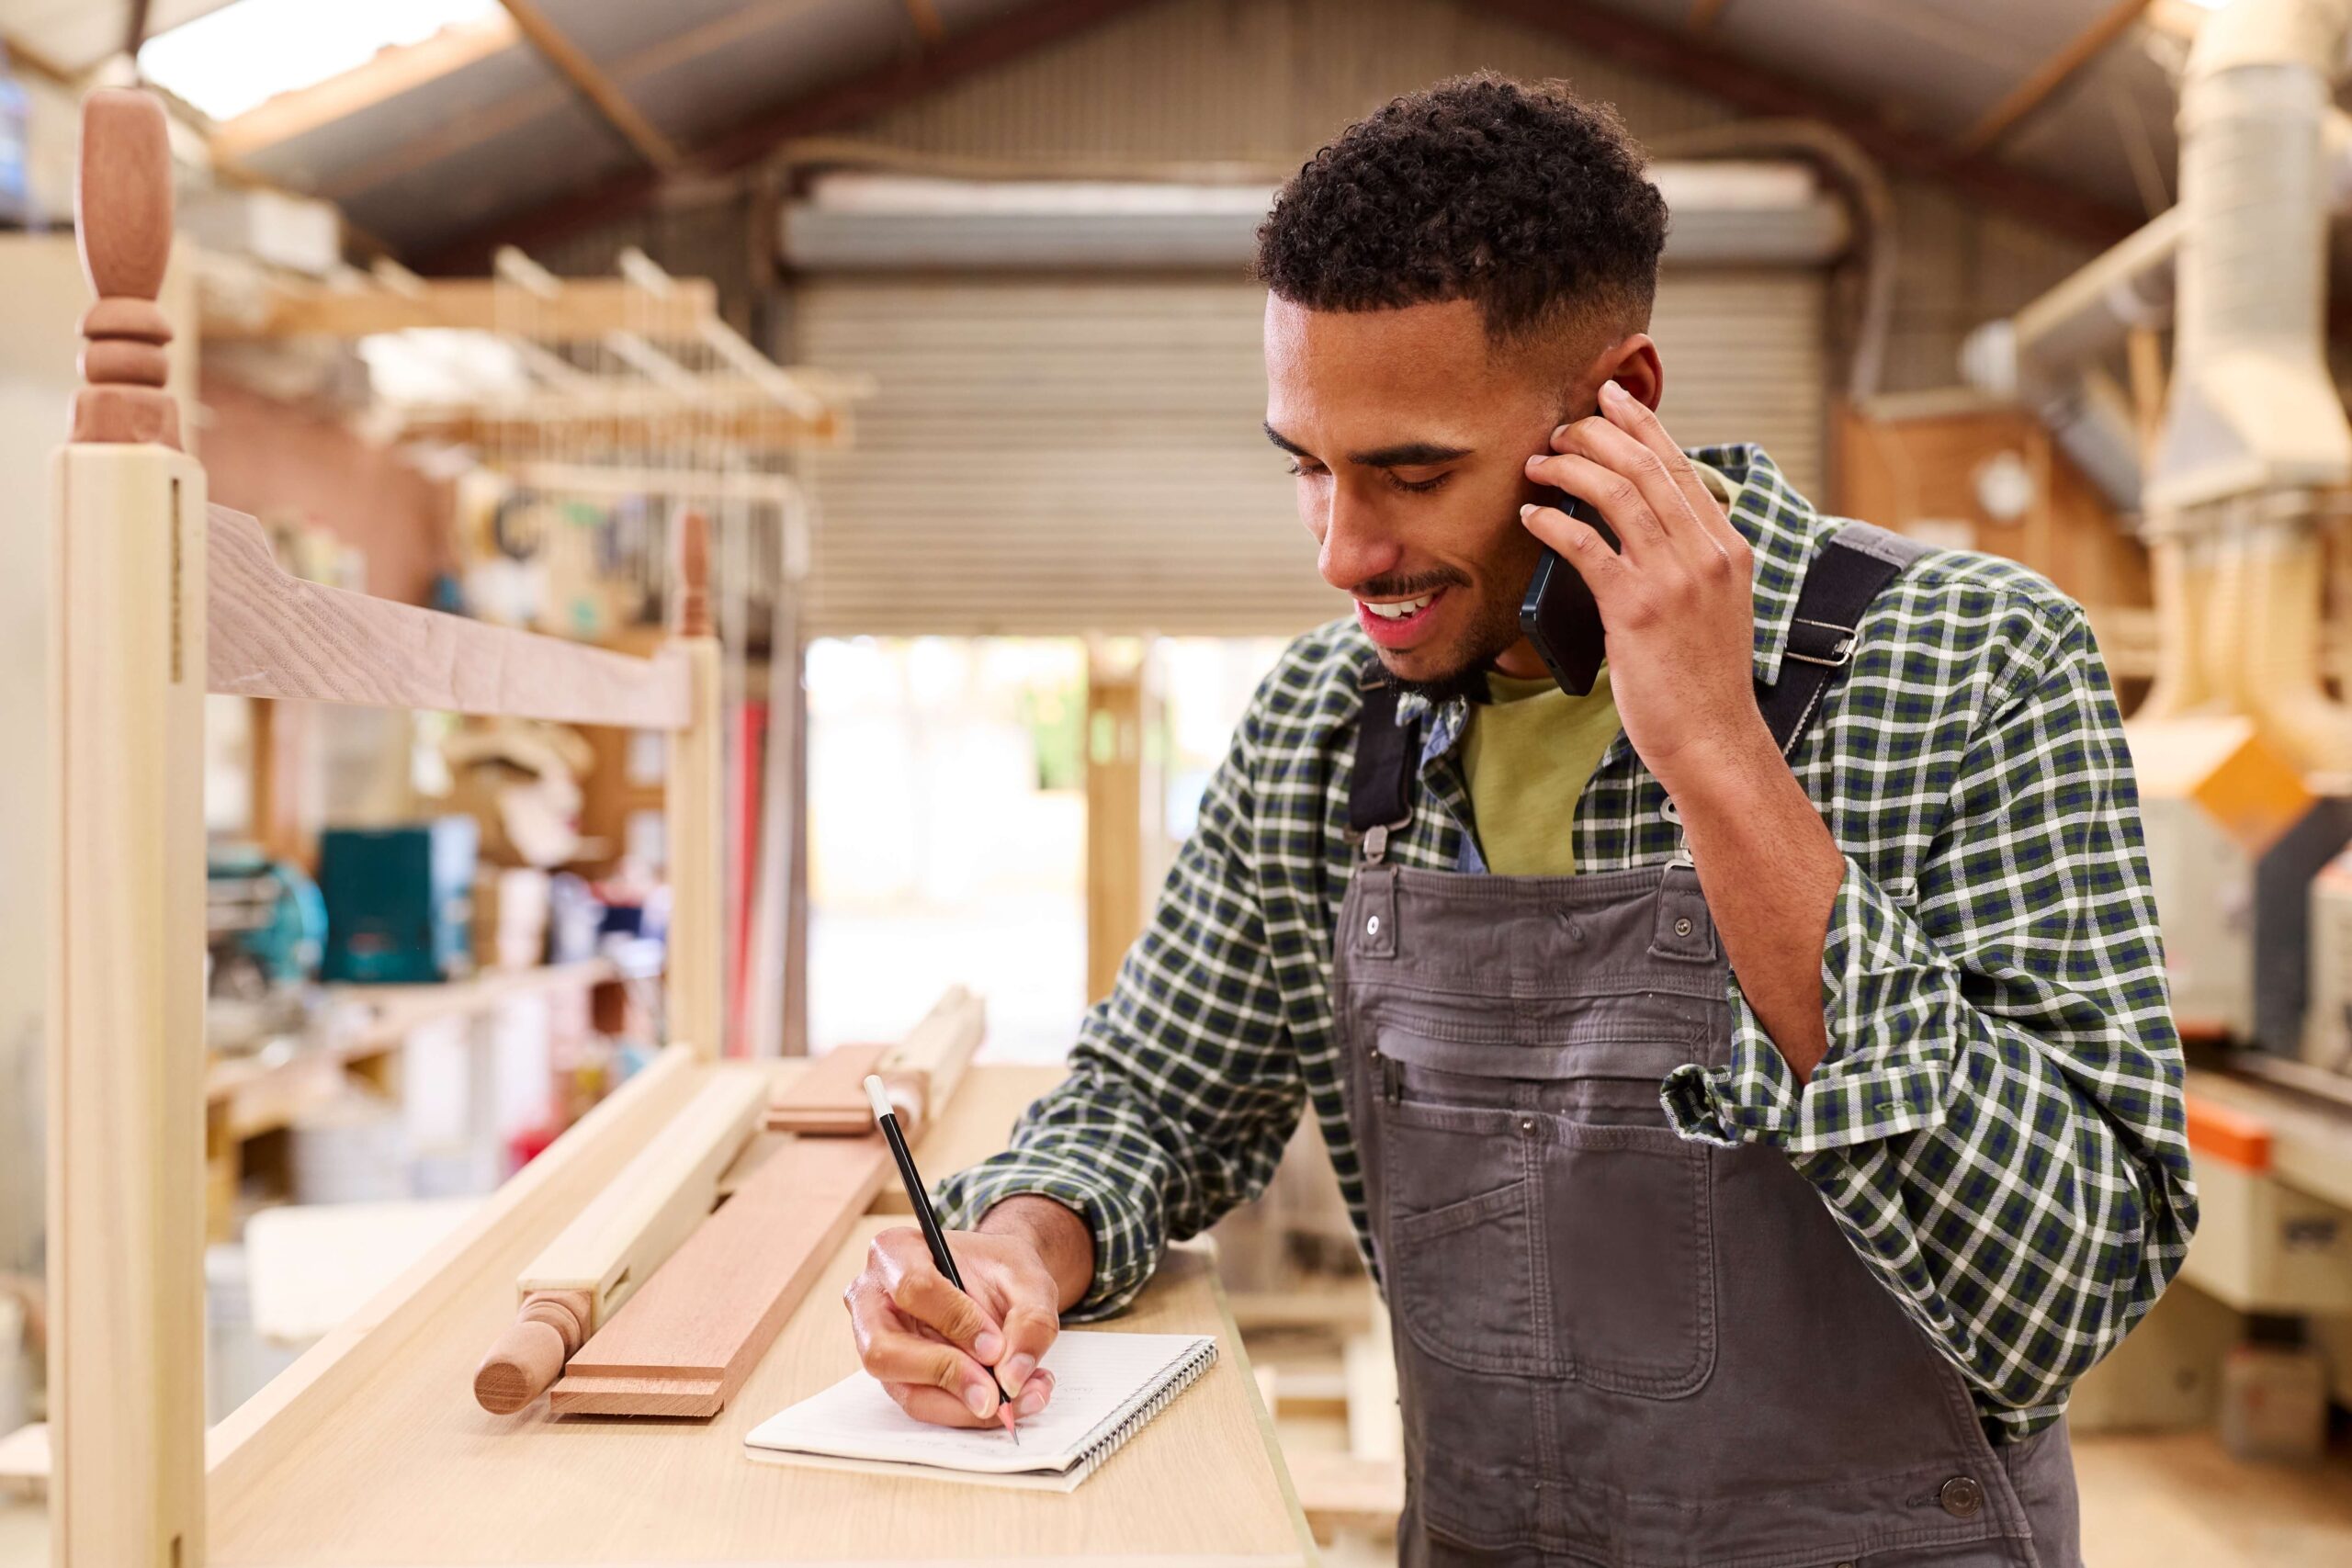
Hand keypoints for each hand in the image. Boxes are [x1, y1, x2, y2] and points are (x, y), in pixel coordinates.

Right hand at [843, 1224, 1060, 1428]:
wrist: (998, 1282)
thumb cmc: (1001, 1271)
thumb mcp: (1030, 1280)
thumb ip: (1030, 1320)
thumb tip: (1012, 1376)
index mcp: (896, 1252)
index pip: (913, 1288)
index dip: (956, 1322)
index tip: (995, 1346)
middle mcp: (873, 1301)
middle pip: (886, 1351)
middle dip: (947, 1375)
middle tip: (998, 1393)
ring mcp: (878, 1343)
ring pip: (906, 1390)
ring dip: (966, 1405)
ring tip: (1024, 1395)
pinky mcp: (897, 1377)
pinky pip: (925, 1406)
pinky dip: (970, 1411)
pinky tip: (1011, 1399)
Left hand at [1521, 381, 1775, 798]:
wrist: (1713, 737)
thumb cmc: (1703, 681)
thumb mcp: (1714, 607)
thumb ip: (1688, 563)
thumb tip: (1640, 530)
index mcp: (1728, 547)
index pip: (1680, 466)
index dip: (1641, 425)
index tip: (1610, 397)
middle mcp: (1706, 552)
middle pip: (1646, 466)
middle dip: (1597, 435)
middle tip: (1560, 427)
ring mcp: (1674, 578)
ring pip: (1617, 493)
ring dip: (1569, 469)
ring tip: (1538, 465)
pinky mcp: (1637, 608)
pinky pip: (1587, 545)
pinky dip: (1553, 523)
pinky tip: (1531, 518)